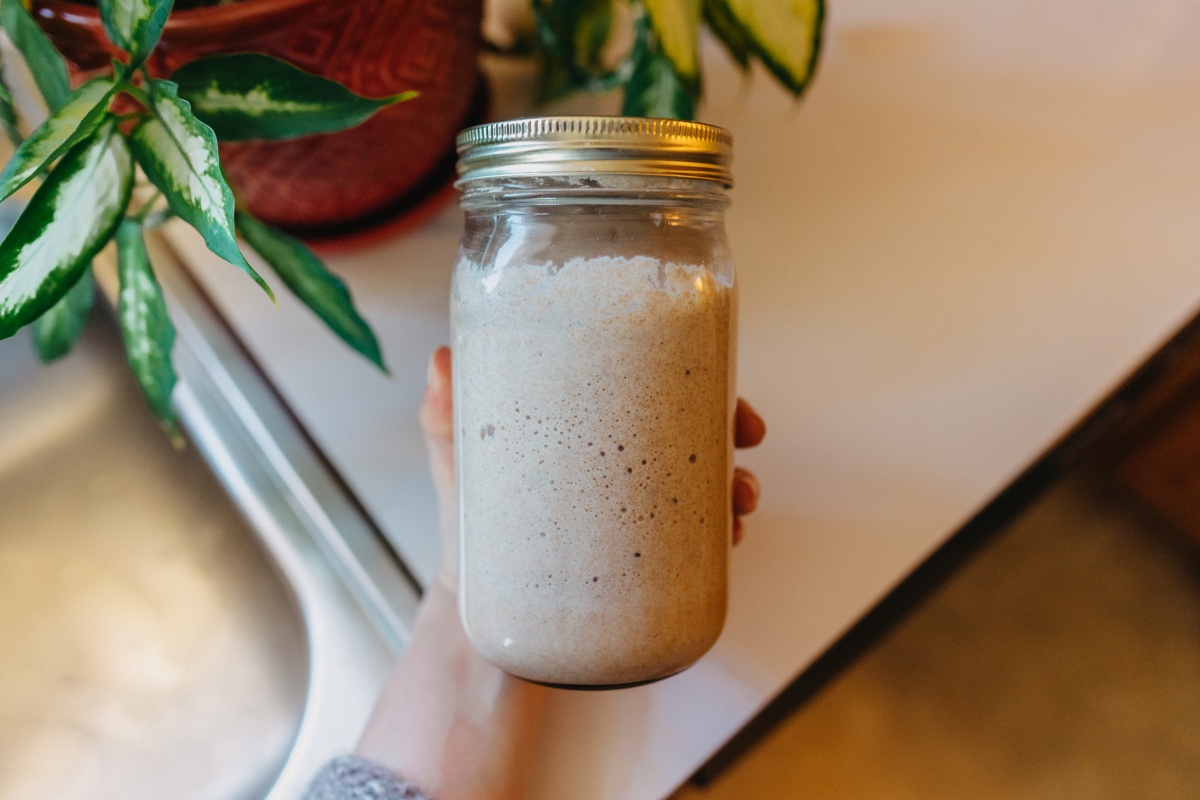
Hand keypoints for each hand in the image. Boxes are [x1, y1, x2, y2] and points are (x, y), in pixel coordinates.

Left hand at [418, 347, 766, 577]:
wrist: (477, 607)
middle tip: (745, 437)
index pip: (650, 380)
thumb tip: (439, 362)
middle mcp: (618, 455)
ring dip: (739, 484)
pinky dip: (722, 535)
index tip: (722, 385)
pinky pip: (696, 537)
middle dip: (732, 425)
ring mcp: (635, 505)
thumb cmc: (469, 521)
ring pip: (706, 480)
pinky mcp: (642, 552)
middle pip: (694, 424)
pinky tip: (730, 542)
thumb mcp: (456, 462)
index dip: (696, 374)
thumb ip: (445, 417)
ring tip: (739, 504)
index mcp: (586, 419)